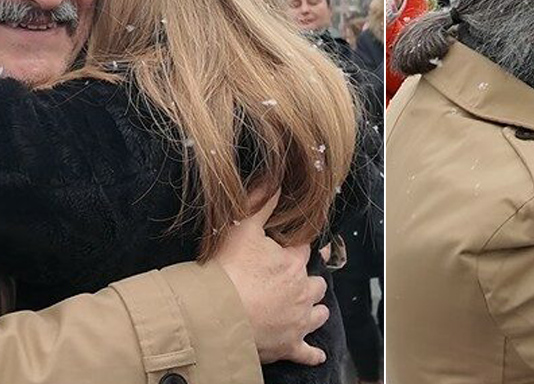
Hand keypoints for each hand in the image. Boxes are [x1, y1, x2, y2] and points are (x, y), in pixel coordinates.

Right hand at [215, 191, 328, 365]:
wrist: (216, 314)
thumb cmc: (228, 271)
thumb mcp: (242, 227)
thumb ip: (260, 201)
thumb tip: (276, 179)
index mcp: (293, 263)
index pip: (307, 250)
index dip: (306, 247)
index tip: (313, 247)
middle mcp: (302, 291)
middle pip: (317, 284)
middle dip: (311, 281)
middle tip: (304, 280)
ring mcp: (297, 321)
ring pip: (317, 314)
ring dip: (315, 311)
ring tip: (313, 309)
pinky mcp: (288, 345)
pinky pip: (307, 352)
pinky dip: (312, 353)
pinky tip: (317, 354)